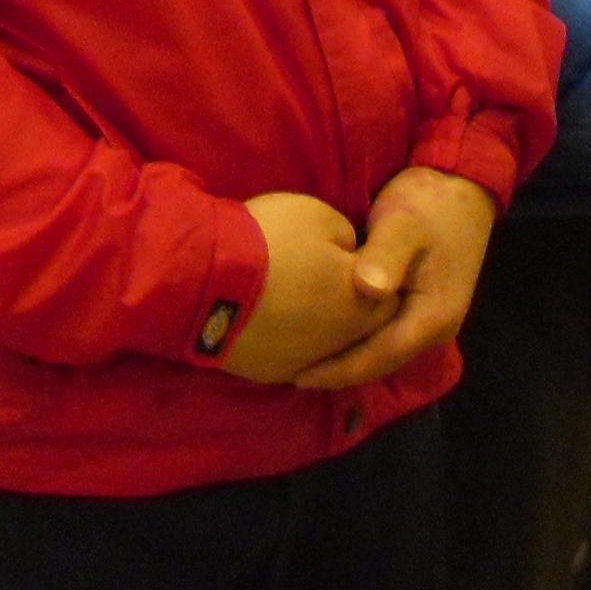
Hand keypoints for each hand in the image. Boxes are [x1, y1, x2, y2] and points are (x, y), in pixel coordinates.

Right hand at [221, 191, 389, 384]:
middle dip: (352, 302)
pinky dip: (289, 340)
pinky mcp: (270, 372)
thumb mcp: (322, 217)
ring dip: (321, 325)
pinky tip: (273, 319)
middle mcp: (341, 342)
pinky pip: (293, 357)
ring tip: (296, 297)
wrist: (201, 279)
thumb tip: (349, 257)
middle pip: (362, 325)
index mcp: (363, 302)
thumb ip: (349, 240)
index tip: (351, 257)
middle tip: (323, 277)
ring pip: (328, 345)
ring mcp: (305, 362)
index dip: (373, 274)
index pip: (390, 295)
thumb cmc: (270, 240)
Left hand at [294, 168, 497, 392]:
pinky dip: (356, 341)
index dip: (338, 371)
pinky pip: (385, 337)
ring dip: (345, 359)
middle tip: (288, 371)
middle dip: (337, 372)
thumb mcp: (403, 223)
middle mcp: (437, 329)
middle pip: (380, 363)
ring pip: (382, 353)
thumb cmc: (429, 204)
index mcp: (434, 316)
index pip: (380, 358)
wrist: (461, 187)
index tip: (296, 376)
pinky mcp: (421, 311)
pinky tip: (328, 338)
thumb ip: (386, 255)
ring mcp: (430, 321)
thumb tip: (368, 289)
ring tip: (302, 360)